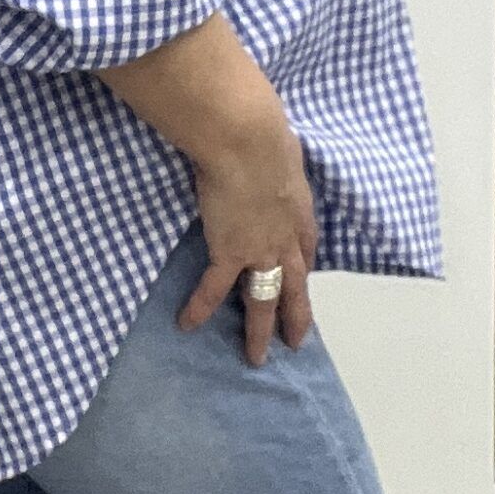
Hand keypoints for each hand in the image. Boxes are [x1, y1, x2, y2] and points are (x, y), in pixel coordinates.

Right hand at [176, 118, 317, 364]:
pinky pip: (215, 288)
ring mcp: (261, 251)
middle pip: (295, 288)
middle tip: (295, 342)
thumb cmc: (265, 135)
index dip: (303, 267)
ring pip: (265, 300)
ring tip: (255, 358)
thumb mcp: (282, 148)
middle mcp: (286, 240)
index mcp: (300, 213)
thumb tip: (270, 147)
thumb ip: (276, 158)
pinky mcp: (231, 254)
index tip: (301, 279)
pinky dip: (201, 307)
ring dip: (260, 332)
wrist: (247, 142)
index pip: (306, 249)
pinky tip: (188, 325)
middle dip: (296, 318)